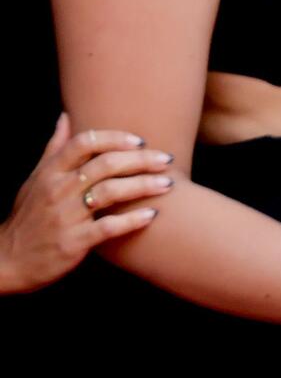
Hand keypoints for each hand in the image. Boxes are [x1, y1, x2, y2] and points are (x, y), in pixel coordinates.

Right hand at [0, 116, 171, 293]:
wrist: (8, 262)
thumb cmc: (28, 217)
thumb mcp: (35, 180)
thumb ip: (54, 149)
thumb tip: (67, 116)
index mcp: (50, 173)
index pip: (84, 143)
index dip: (114, 138)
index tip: (140, 141)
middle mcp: (58, 191)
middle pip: (105, 165)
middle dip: (140, 160)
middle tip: (166, 160)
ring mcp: (66, 217)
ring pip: (110, 192)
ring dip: (143, 186)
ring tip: (167, 184)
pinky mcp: (73, 242)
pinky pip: (108, 227)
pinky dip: (132, 220)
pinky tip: (153, 215)